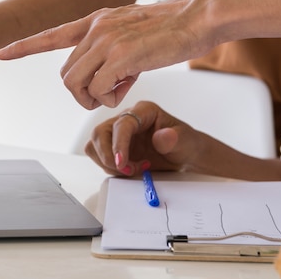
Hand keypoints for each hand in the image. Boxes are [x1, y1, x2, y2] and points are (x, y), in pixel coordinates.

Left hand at [0, 0, 207, 108]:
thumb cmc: (169, 30)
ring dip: (93, 97)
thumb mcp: (130, 34)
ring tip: (119, 91)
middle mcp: (95, 29)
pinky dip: (111, 97)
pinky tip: (130, 86)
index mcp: (95, 22)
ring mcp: (106, 41)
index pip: (50, 35)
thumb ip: (110, 52)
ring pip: (75, 83)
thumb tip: (103, 83)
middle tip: (107, 94)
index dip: (23, 46)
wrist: (197, 18)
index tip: (0, 53)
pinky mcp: (121, 56)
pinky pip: (100, 89)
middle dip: (82, 93)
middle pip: (65, 75)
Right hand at [85, 101, 204, 176]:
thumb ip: (174, 138)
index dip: (118, 144)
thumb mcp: (186, 141)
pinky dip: (108, 167)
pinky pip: (98, 155)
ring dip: (107, 163)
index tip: (121, 162)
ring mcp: (117, 133)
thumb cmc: (185, 144)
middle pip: (100, 133)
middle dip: (108, 156)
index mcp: (143, 111)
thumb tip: (161, 136)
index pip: (122, 124)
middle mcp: (126, 119)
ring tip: (132, 170)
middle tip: (127, 170)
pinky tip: (128, 169)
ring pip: (94, 144)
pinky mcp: (113, 146)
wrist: (184, 154)